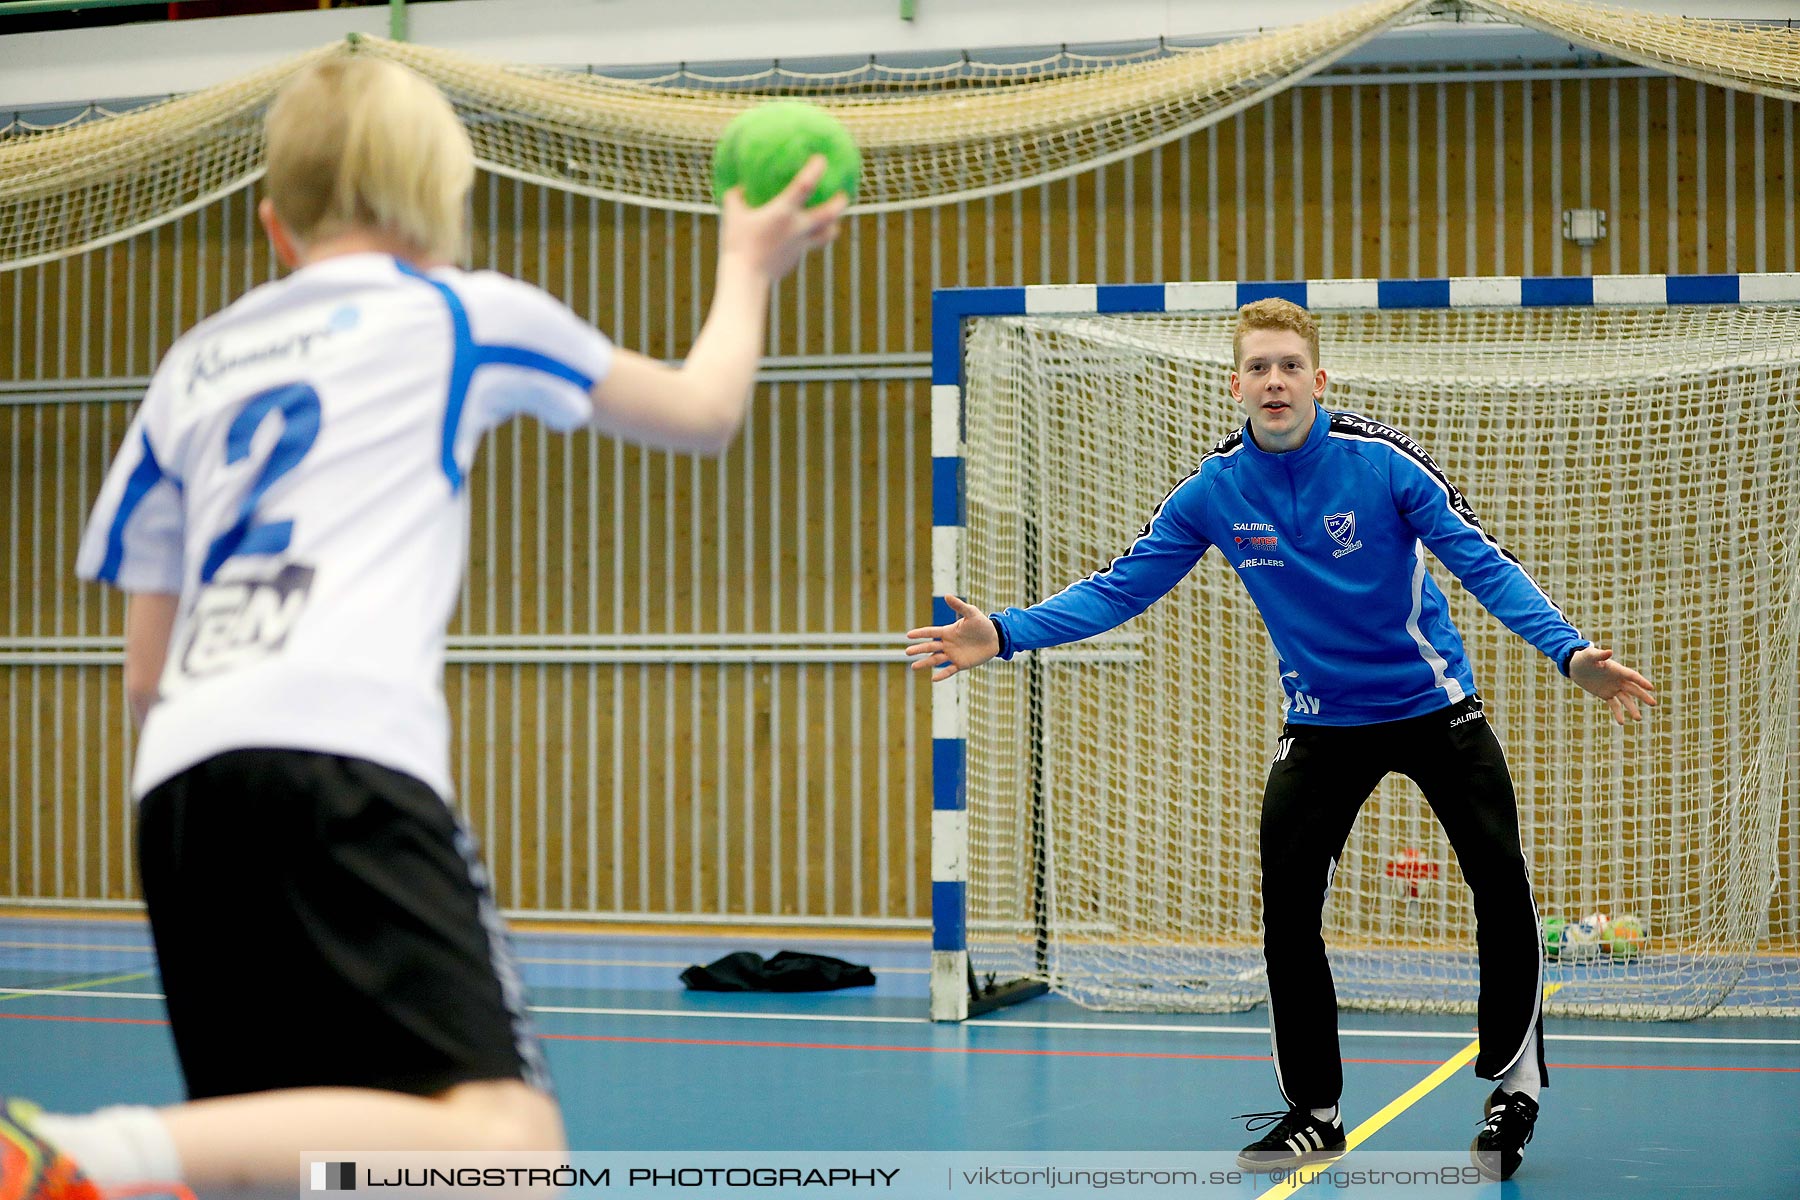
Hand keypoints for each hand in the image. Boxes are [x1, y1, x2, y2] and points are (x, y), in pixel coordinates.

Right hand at [718, 154, 846, 280]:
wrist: (747, 278)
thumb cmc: (737, 244)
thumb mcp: (732, 215)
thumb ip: (736, 197)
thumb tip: (740, 187)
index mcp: (783, 212)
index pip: (805, 185)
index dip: (815, 169)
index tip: (822, 159)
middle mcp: (798, 227)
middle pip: (829, 213)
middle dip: (840, 201)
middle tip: (844, 194)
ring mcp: (801, 245)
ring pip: (827, 234)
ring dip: (833, 226)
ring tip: (833, 221)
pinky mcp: (797, 258)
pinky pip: (809, 246)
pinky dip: (810, 239)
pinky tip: (802, 238)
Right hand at [905, 594, 1000, 681]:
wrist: (995, 638)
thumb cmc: (982, 624)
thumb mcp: (972, 613)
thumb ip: (959, 606)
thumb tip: (947, 595)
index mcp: (948, 632)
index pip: (930, 633)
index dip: (920, 633)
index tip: (908, 635)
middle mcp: (948, 644)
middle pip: (930, 647)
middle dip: (918, 649)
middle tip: (907, 652)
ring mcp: (953, 655)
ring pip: (936, 660)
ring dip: (925, 663)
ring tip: (913, 667)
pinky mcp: (961, 664)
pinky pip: (949, 670)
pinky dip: (942, 674)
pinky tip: (933, 679)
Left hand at [1567, 646, 1656, 724]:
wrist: (1575, 667)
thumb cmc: (1583, 658)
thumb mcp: (1589, 655)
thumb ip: (1599, 655)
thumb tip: (1609, 652)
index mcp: (1617, 670)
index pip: (1632, 676)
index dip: (1641, 681)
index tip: (1651, 688)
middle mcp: (1618, 680)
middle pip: (1633, 689)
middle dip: (1643, 696)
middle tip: (1654, 704)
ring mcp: (1613, 688)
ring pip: (1626, 699)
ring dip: (1632, 708)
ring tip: (1638, 719)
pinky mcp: (1606, 695)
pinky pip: (1614, 705)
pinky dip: (1618, 713)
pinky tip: (1621, 723)